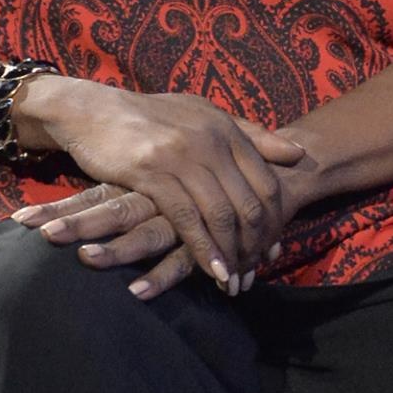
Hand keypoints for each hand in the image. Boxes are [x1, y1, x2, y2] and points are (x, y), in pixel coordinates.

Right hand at [14, 82, 307, 290]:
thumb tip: (299, 153)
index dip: (274, 221)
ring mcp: (182, 156)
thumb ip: (251, 136)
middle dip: (255, 244)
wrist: (93, 111)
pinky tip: (211, 271)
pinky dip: (203, 249)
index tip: (270, 250)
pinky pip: (187, 219)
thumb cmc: (151, 119)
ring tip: (234, 282)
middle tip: (254, 273)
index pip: (266, 182)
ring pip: (221, 214)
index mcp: (226, 129)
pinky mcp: (152, 172)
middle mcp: (211, 140)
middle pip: (249, 202)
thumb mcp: (204, 117)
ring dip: (231, 253)